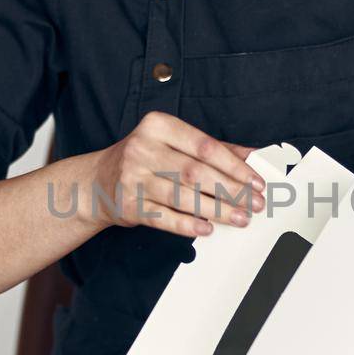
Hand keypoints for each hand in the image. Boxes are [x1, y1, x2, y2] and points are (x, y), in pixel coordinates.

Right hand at [91, 111, 264, 238]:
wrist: (97, 182)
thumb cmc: (143, 159)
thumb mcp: (173, 142)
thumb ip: (214, 148)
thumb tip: (253, 156)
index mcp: (158, 126)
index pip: (205, 146)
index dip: (235, 166)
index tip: (256, 181)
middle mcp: (143, 149)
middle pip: (196, 172)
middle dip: (231, 190)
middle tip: (254, 203)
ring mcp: (134, 178)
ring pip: (183, 196)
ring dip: (217, 210)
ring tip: (240, 218)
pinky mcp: (129, 205)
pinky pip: (164, 217)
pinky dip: (188, 224)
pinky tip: (207, 228)